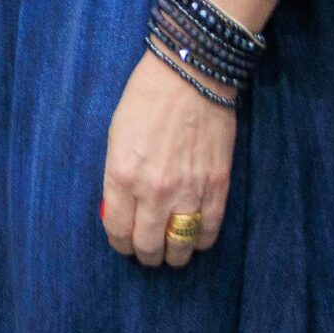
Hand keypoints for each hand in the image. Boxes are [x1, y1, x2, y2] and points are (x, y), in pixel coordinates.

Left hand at [100, 49, 236, 267]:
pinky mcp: (217, 187)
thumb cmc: (144, 100)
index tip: (123, 243)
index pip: (118, 229)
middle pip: (149, 245)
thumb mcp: (115, 137)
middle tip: (147, 253)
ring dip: (174, 255)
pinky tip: (195, 238)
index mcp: (122, 175)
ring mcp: (189, 191)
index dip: (120, 243)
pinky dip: (201, 241)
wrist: (189, 77)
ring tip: (171, 252)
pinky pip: (210, 230)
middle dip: (146, 255)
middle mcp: (154, 190)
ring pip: (181, 245)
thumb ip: (117, 177)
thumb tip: (120, 209)